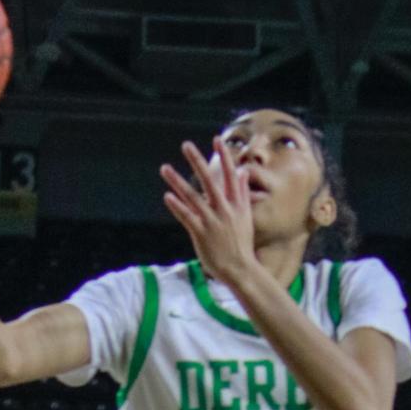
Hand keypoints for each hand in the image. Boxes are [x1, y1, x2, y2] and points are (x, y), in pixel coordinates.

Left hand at [160, 136, 256, 283]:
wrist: (241, 269)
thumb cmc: (242, 244)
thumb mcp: (246, 216)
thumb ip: (243, 192)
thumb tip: (242, 171)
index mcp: (237, 204)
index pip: (230, 176)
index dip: (224, 157)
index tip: (216, 140)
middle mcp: (225, 210)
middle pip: (210, 181)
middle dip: (197, 162)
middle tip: (186, 145)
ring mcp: (212, 221)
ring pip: (193, 197)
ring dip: (178, 181)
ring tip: (165, 168)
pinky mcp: (201, 234)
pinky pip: (187, 217)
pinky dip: (177, 206)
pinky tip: (167, 196)